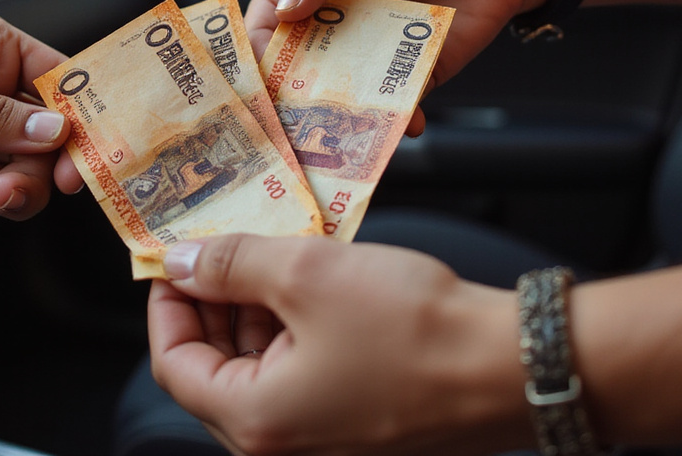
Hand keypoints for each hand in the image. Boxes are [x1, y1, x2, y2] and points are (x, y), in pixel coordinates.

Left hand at [149, 234, 528, 455]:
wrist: (514, 366)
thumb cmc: (418, 330)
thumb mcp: (306, 272)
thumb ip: (231, 265)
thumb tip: (182, 263)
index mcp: (257, 421)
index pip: (174, 364)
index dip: (167, 304)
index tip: (175, 259)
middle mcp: (285, 445)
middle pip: (216, 368)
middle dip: (216, 302)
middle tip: (223, 246)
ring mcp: (326, 440)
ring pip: (264, 368)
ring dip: (260, 309)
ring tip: (276, 251)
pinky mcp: (361, 425)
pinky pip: (307, 374)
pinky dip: (299, 328)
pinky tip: (316, 280)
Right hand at [245, 0, 555, 102]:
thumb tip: (289, 4)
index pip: (269, 25)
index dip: (256, 51)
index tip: (256, 76)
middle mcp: (338, 26)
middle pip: (297, 72)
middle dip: (288, 101)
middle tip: (287, 124)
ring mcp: (375, 55)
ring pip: (342, 98)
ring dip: (336, 121)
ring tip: (336, 138)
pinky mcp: (414, 76)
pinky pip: (394, 108)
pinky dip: (395, 124)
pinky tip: (404, 124)